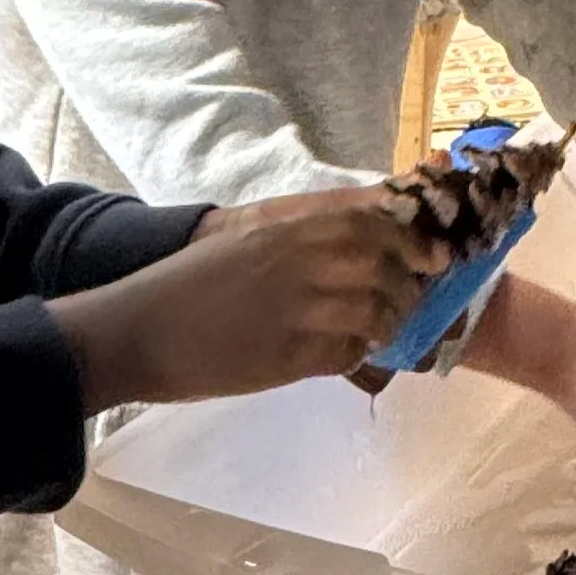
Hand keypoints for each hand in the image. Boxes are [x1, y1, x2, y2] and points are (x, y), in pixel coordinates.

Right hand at [58, 189, 443, 409]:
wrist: (142, 329)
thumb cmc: (193, 280)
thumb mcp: (247, 233)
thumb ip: (304, 227)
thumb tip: (368, 219)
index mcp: (289, 223)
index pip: (376, 218)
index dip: (414, 235)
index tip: (434, 252)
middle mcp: (302, 258)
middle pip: (389, 265)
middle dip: (408, 283)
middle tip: (406, 298)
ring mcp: (301, 308)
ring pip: (378, 312)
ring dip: (387, 322)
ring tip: (373, 328)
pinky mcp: (294, 355)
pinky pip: (352, 352)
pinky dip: (357, 354)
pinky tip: (341, 352)